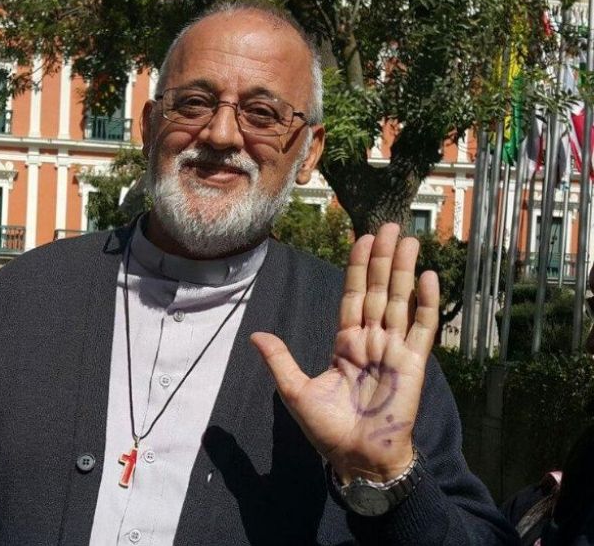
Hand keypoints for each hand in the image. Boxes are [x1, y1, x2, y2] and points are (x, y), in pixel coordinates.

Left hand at [253, 223, 438, 481]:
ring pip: (401, 302)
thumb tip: (255, 336)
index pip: (353, 296)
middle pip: (379, 290)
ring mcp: (394, 351)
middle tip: (392, 226)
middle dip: (385, 259)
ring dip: (406, 271)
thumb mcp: (296, 392)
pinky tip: (429, 277)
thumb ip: (280, 361)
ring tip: (411, 240)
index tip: (363, 239)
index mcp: (345, 343)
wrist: (356, 458)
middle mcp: (372, 341)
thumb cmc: (327, 430)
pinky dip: (426, 304)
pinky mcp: (413, 365)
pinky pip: (423, 329)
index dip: (358, 268)